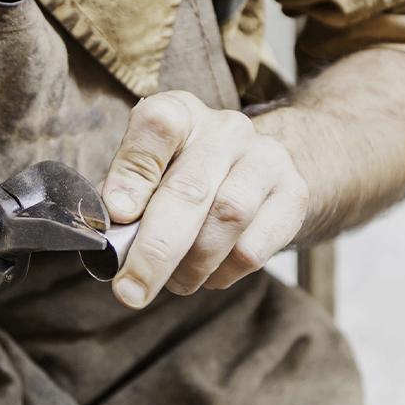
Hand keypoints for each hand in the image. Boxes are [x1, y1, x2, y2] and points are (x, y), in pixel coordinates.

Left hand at [101, 91, 309, 308]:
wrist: (258, 172)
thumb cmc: (188, 175)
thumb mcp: (151, 171)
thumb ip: (126, 193)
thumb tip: (111, 227)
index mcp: (182, 113)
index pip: (158, 125)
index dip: (133, 171)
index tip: (118, 215)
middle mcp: (226, 130)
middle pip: (190, 190)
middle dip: (155, 250)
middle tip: (131, 291)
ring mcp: (265, 159)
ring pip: (227, 219)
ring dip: (192, 265)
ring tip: (174, 282)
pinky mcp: (293, 194)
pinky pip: (254, 247)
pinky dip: (222, 273)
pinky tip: (208, 274)